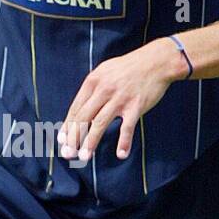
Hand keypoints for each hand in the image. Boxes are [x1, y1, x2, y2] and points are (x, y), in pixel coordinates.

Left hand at [58, 39, 183, 163]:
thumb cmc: (129, 67)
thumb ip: (93, 88)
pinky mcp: (136, 105)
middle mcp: (103, 90)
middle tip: (67, 154)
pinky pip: (128, 127)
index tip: (62, 141)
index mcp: (93, 81)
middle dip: (74, 138)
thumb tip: (81, 108)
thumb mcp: (105, 71)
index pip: (76, 108)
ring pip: (100, 123)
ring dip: (90, 142)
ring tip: (84, 157)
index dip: (68, 126)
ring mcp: (120, 98)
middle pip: (83, 117)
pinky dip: (124, 141)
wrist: (156, 61)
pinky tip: (121, 154)